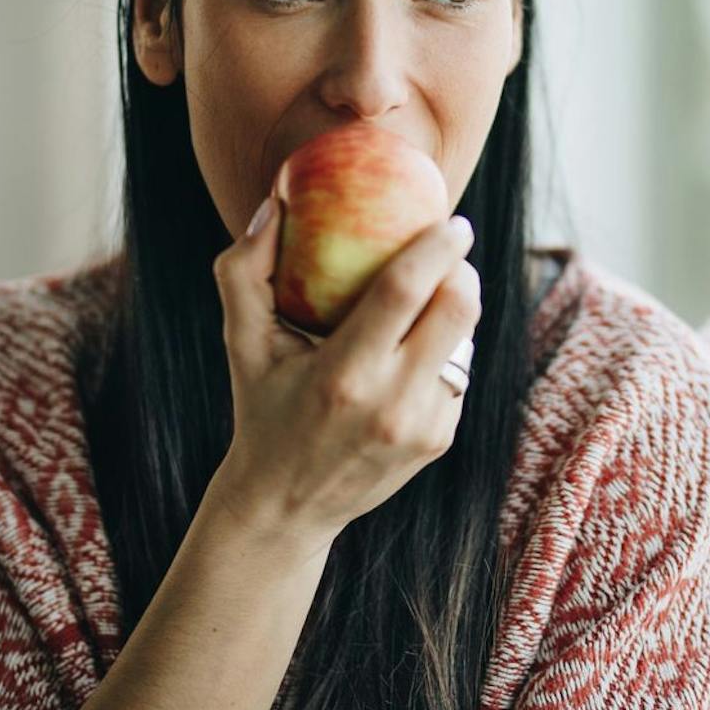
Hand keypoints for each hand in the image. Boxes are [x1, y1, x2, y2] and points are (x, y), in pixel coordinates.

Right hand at [208, 198, 480, 549]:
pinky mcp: (440, 438)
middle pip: (458, 310)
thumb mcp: (242, 344)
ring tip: (430, 292)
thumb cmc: (261, 407)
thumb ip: (244, 271)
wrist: (286, 506)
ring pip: (467, 340)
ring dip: (456, 307)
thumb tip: (275, 203)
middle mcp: (392, 402)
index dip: (437, 247)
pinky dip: (444, 347)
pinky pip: (458, 372)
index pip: (407, 291)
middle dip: (462, 268)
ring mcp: (423, 425)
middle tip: (451, 247)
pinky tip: (417, 344)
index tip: (452, 220)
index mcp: (344, 374)